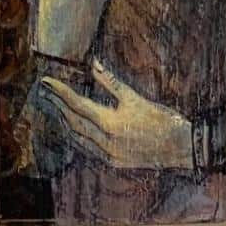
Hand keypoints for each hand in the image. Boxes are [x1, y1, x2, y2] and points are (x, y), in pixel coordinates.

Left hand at [41, 60, 192, 172]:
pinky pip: (86, 149)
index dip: (59, 91)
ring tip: (53, 106)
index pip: (76, 105)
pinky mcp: (113, 162)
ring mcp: (108, 155)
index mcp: (109, 124)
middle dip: (57, 105)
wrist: (181, 148)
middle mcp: (104, 142)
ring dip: (63, 121)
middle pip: (72, 121)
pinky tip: (72, 128)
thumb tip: (93, 63)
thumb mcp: (135, 98)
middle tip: (44, 91)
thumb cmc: (161, 119)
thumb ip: (110, 82)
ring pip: (76, 138)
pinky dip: (75, 136)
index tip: (46, 81)